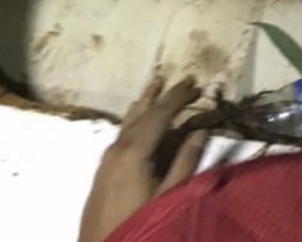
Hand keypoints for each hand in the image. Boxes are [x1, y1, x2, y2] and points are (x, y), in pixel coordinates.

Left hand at [78, 76, 209, 241]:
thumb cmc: (139, 222)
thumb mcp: (170, 195)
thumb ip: (186, 161)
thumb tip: (200, 130)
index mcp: (135, 151)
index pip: (160, 115)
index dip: (178, 98)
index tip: (195, 84)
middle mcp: (117, 149)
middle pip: (142, 114)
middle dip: (162, 96)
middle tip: (180, 79)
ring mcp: (106, 160)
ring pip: (127, 122)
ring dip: (144, 104)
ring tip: (154, 86)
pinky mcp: (102, 171)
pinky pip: (120, 134)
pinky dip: (132, 121)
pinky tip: (135, 122)